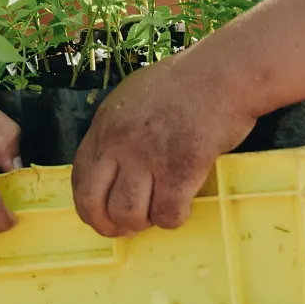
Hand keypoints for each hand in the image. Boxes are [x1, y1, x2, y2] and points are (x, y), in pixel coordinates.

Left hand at [71, 52, 256, 236]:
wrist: (224, 73)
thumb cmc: (189, 81)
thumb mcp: (135, 96)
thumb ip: (120, 128)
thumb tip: (117, 166)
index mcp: (105, 123)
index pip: (80, 178)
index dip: (89, 206)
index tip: (102, 216)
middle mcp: (119, 142)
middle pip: (94, 203)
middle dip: (108, 225)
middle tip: (127, 229)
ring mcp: (148, 157)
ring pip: (129, 214)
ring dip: (144, 222)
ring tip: (160, 210)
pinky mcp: (179, 170)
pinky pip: (166, 214)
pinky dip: (174, 218)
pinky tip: (183, 206)